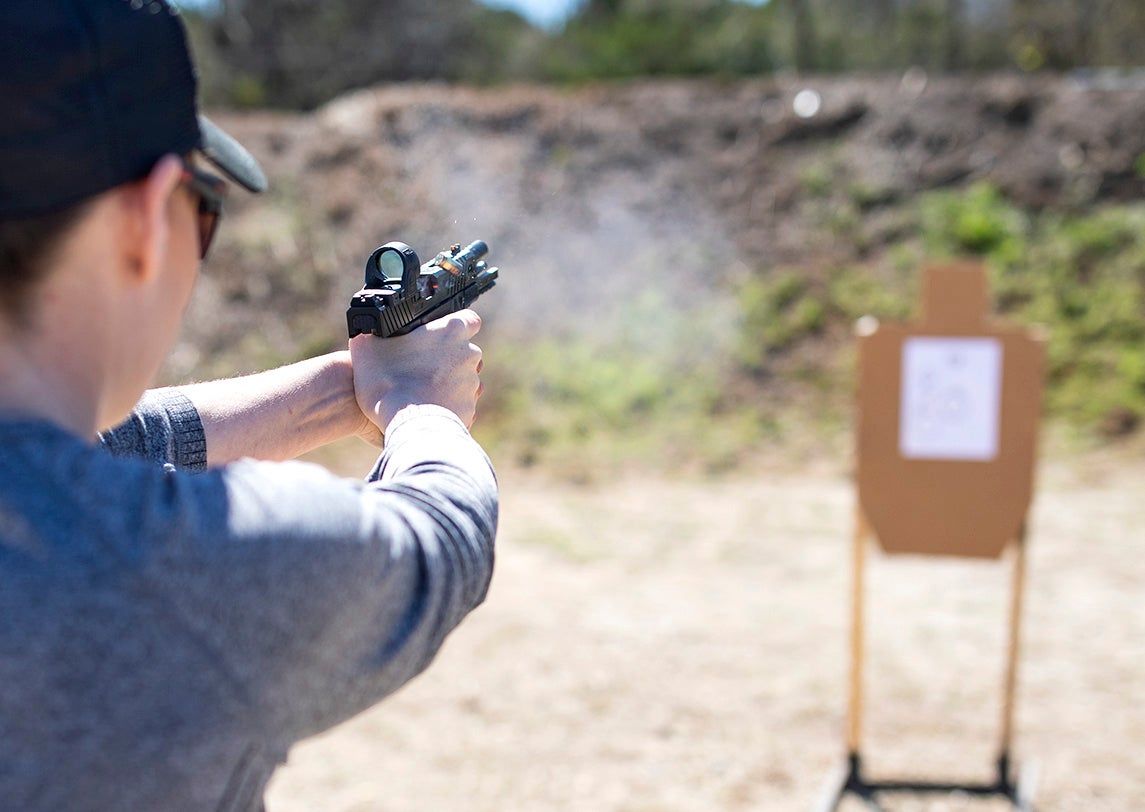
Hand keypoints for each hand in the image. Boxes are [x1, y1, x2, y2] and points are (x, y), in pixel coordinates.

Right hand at [349, 310, 483, 430]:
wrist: (404, 423)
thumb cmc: (385, 381)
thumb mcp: (366, 348)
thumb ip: (373, 334)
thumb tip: (365, 333)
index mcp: (451, 331)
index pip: (469, 319)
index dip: (454, 327)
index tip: (439, 335)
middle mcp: (468, 355)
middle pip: (464, 352)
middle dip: (446, 358)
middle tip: (420, 367)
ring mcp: (472, 384)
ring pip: (464, 380)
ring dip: (447, 384)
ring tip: (420, 392)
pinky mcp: (469, 410)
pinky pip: (460, 406)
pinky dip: (446, 407)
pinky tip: (426, 410)